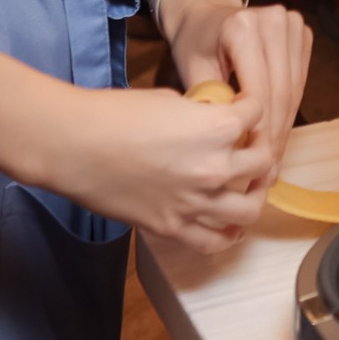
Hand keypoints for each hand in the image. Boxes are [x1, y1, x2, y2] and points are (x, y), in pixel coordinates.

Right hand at [43, 81, 276, 254]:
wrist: (75, 145)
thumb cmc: (114, 114)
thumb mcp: (170, 99)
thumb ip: (200, 114)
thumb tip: (210, 120)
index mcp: (218, 127)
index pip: (257, 115)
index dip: (252, 108)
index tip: (248, 109)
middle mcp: (216, 167)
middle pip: (263, 163)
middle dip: (261, 152)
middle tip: (254, 148)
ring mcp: (196, 202)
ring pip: (249, 208)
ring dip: (254, 195)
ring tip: (249, 188)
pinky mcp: (173, 227)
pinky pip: (214, 240)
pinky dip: (228, 235)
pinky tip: (231, 227)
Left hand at [163, 0, 311, 185]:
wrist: (205, 12)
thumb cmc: (194, 44)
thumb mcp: (192, 71)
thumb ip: (211, 103)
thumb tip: (231, 147)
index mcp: (242, 27)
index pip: (258, 90)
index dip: (257, 131)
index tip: (251, 163)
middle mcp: (274, 20)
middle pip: (280, 92)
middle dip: (273, 136)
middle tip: (266, 174)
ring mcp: (293, 24)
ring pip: (293, 91)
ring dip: (284, 129)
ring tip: (273, 164)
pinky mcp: (302, 34)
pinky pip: (299, 83)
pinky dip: (288, 112)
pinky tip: (278, 138)